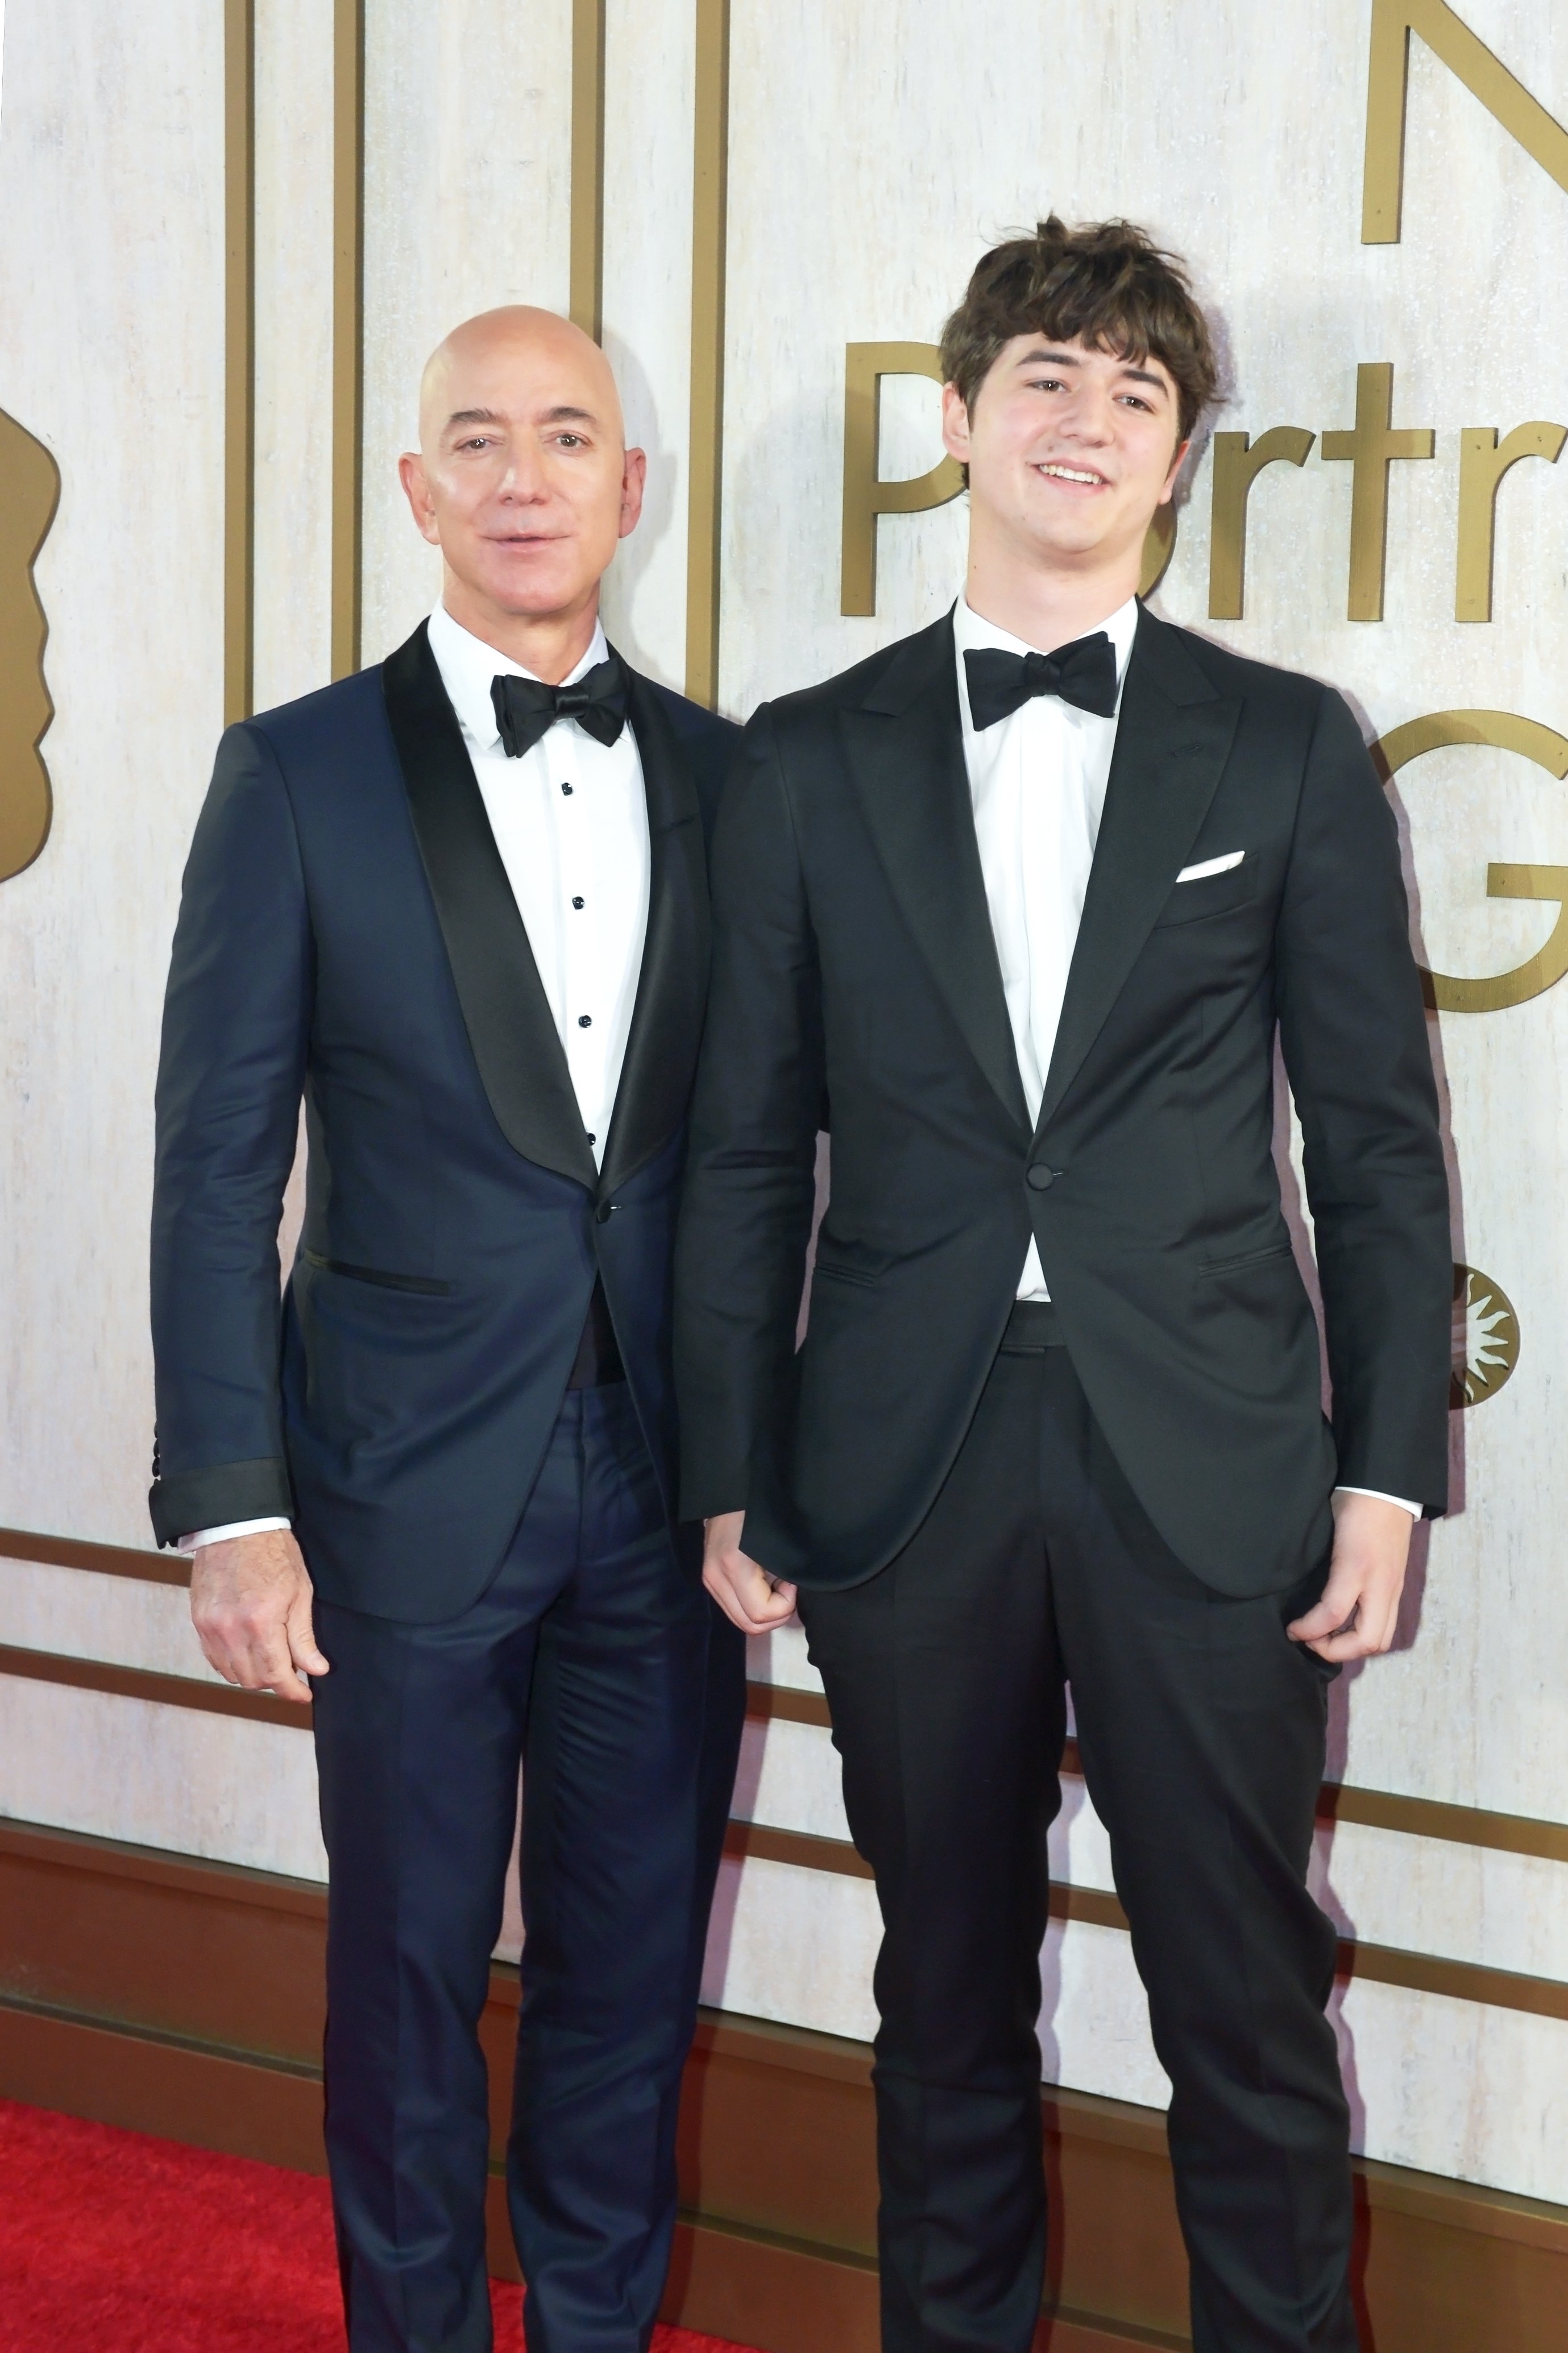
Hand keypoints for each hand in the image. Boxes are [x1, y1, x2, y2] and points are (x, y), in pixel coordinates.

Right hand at [189, 1528, 328, 1702]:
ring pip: (232, 1674)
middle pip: (252, 1680)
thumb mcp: (300, 1592)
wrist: (235, 1526)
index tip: (303, 1694)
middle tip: (290, 1668)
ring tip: (269, 1656)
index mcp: (261, 1622)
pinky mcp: (198, 1622)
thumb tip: (316, 1670)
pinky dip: (232, 1662)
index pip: (276, 1674)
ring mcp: (210, 1628)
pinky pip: (214, 1659)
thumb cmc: (273, 1553)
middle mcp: (231, 1630)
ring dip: (253, 1673)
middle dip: (275, 1681)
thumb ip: (304, 1637)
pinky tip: (248, 1649)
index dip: (292, 1690)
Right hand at [702, 1511, 798, 1634]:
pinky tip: (762, 1586)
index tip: (791, 1581)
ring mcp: (710, 1580)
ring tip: (775, 1587)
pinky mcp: (710, 1579)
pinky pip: (734, 1609)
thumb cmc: (759, 1509)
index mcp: (734, 1567)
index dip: (784, 1605)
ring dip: (764, 1613)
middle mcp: (716, 1578)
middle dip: (776, 1615)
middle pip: (749, 1625)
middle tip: (787, 1590)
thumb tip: (795, 1591)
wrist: (729, 1491)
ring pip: (741, 1621)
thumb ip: (786, 1570)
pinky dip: (753, 1606)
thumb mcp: (778, 1540)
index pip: (760, 1614)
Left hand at [1287, 1492, 1413, 1662]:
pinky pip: (1386, 1626)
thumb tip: (1295, 1594)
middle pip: (1367, 1641)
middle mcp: (1380, 1584)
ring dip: (1352, 1647)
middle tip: (1310, 1640)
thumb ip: (1317, 1564)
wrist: (1388, 1488)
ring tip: (1326, 1637)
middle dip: (1335, 1650)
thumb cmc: (1353, 1503)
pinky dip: (1364, 1635)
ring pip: (1381, 1640)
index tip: (1291, 1630)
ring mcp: (1393, 1589)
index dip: (1309, 1631)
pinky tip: (1344, 1626)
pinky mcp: (1397, 1588)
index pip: (1333, 1614)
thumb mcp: (1327, 1531)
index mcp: (1357, 1566)